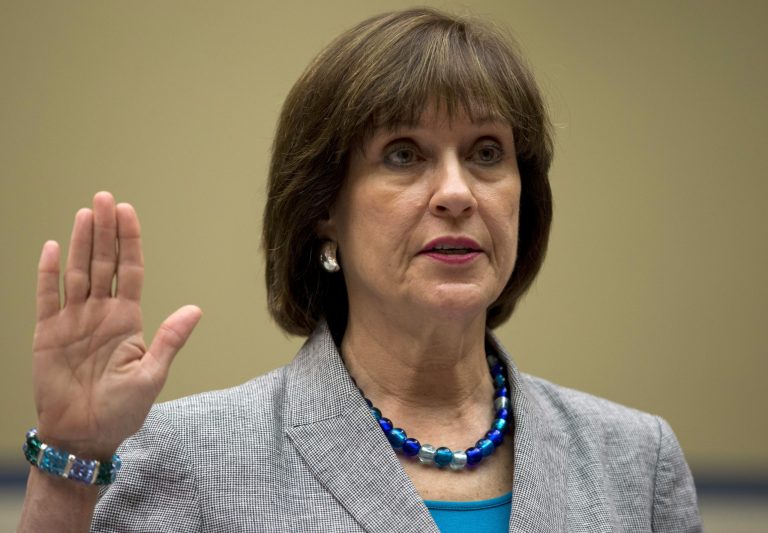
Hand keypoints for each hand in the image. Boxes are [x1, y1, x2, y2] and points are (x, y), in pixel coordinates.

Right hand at [32, 192, 200, 457]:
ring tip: (85, 213)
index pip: (129, 270)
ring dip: (81, 243)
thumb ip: (170, 339)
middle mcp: (101, 313)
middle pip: (103, 263)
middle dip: (105, 231)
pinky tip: (53, 247)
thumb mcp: (152, 374)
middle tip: (105, 198)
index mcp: (127, 319)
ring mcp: (73, 321)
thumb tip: (195, 309)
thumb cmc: (122, 410)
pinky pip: (47, 298)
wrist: (85, 436)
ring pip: (77, 273)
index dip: (129, 241)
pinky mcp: (48, 334)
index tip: (128, 212)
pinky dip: (48, 274)